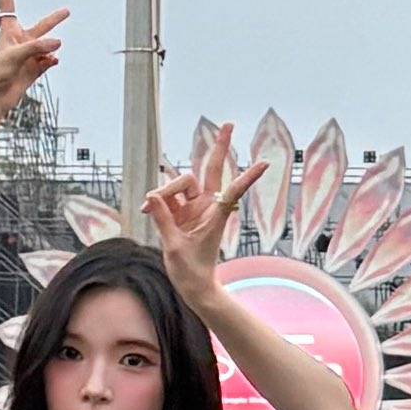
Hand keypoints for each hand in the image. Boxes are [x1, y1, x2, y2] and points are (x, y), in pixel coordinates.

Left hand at [0, 0, 69, 138]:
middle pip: (40, 28)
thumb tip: (58, 43)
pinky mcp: (32, 71)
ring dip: (51, 47)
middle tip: (66, 11)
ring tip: (56, 45)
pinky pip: (47, 62)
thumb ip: (37, 47)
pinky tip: (53, 60)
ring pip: (46, 47)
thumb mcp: (15, 54)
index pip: (7, 7)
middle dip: (53, 20)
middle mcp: (19, 43)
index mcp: (8, 33)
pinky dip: (51, 60)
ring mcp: (27, 57)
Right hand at [141, 140, 251, 303]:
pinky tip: (145, 208)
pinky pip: (167, 197)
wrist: (193, 286)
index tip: (265, 164)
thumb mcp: (175, 247)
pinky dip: (156, 202)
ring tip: (148, 209)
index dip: (247, 177)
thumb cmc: (192, 271)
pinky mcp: (181, 212)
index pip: (233, 191)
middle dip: (220, 148)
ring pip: (179, 184)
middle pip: (209, 171)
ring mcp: (194, 207)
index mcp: (215, 216)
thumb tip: (152, 196)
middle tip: (229, 123)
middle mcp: (206, 207)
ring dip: (165, 192)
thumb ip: (162, 219)